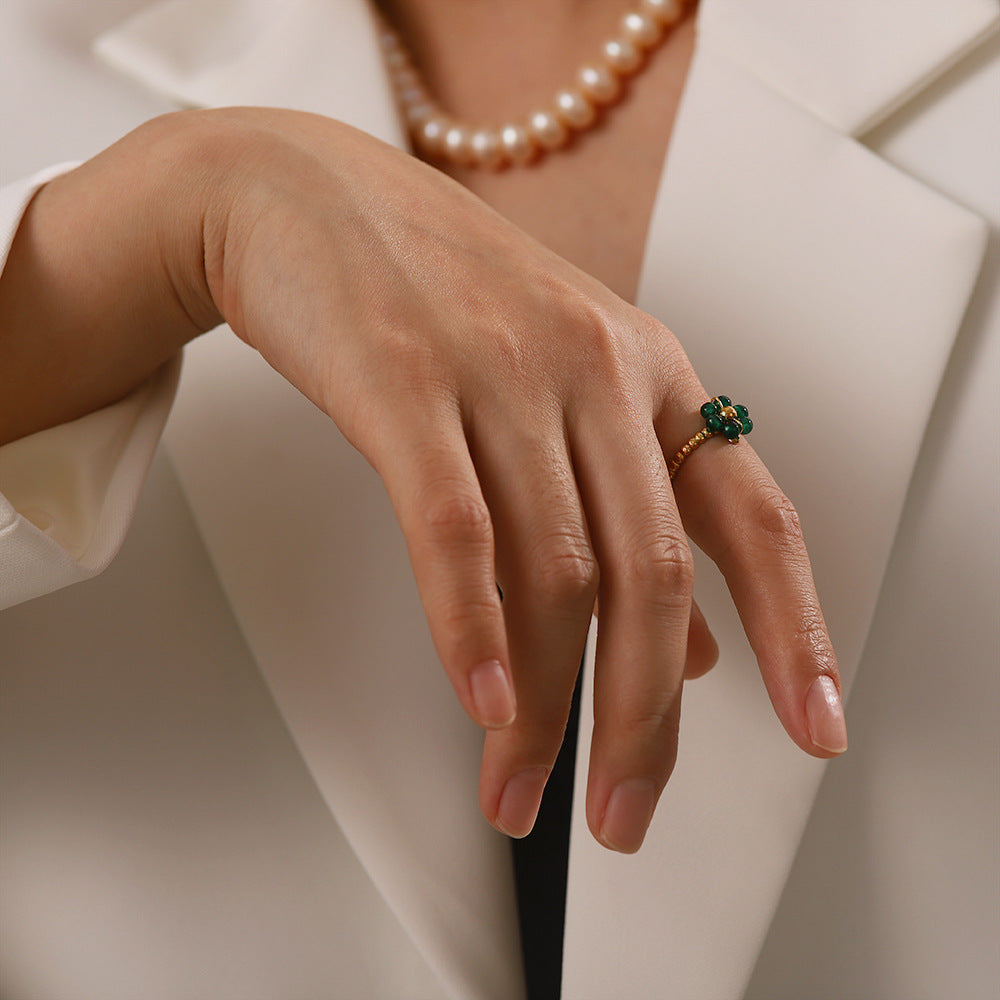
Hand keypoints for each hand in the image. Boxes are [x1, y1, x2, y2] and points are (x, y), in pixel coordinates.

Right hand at [205, 108, 844, 851]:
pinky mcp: (405, 381)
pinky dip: (473, 630)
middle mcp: (596, 371)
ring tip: (518, 792)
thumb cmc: (441, 298)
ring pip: (553, 572)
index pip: (752, 522)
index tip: (814, 734)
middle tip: (621, 818)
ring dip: (542, 707)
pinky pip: (457, 528)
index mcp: (651, 378)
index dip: (795, 633)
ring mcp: (502, 372)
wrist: (308, 199)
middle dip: (642, 720)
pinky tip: (483, 706)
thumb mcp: (566, 388)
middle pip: (653, 576)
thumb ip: (633, 512)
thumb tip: (699, 646)